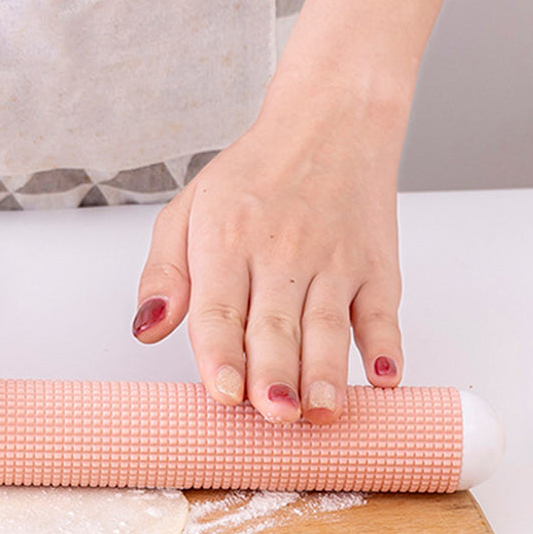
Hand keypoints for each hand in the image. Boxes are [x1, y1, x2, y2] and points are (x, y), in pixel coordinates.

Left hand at [130, 0, 455, 424]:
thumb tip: (146, 328)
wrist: (332, 118)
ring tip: (323, 409)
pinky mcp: (376, 266)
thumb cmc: (254, 176)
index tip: (222, 391)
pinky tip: (384, 378)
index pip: (219, 308)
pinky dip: (386, 345)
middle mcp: (280, 253)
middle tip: (274, 415)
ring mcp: (333, 261)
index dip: (221, 353)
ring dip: (327, 371)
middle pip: (276, 325)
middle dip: (275, 375)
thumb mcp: (187, 211)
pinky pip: (382, 310)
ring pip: (328, 324)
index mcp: (226, 243)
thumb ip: (163, 275)